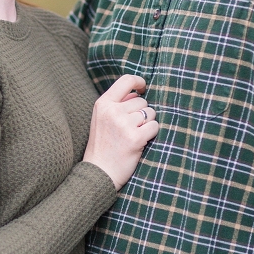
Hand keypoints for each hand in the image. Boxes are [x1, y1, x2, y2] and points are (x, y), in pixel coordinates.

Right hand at [82, 74, 158, 189]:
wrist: (99, 172)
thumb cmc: (102, 146)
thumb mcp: (101, 119)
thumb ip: (117, 104)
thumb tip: (138, 93)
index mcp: (103, 104)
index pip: (126, 80)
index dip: (139, 82)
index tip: (143, 88)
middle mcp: (113, 111)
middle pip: (142, 101)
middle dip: (142, 113)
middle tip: (130, 128)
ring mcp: (124, 124)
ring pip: (150, 113)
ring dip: (147, 124)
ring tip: (133, 135)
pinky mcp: (135, 138)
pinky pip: (154, 126)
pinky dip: (151, 134)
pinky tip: (140, 142)